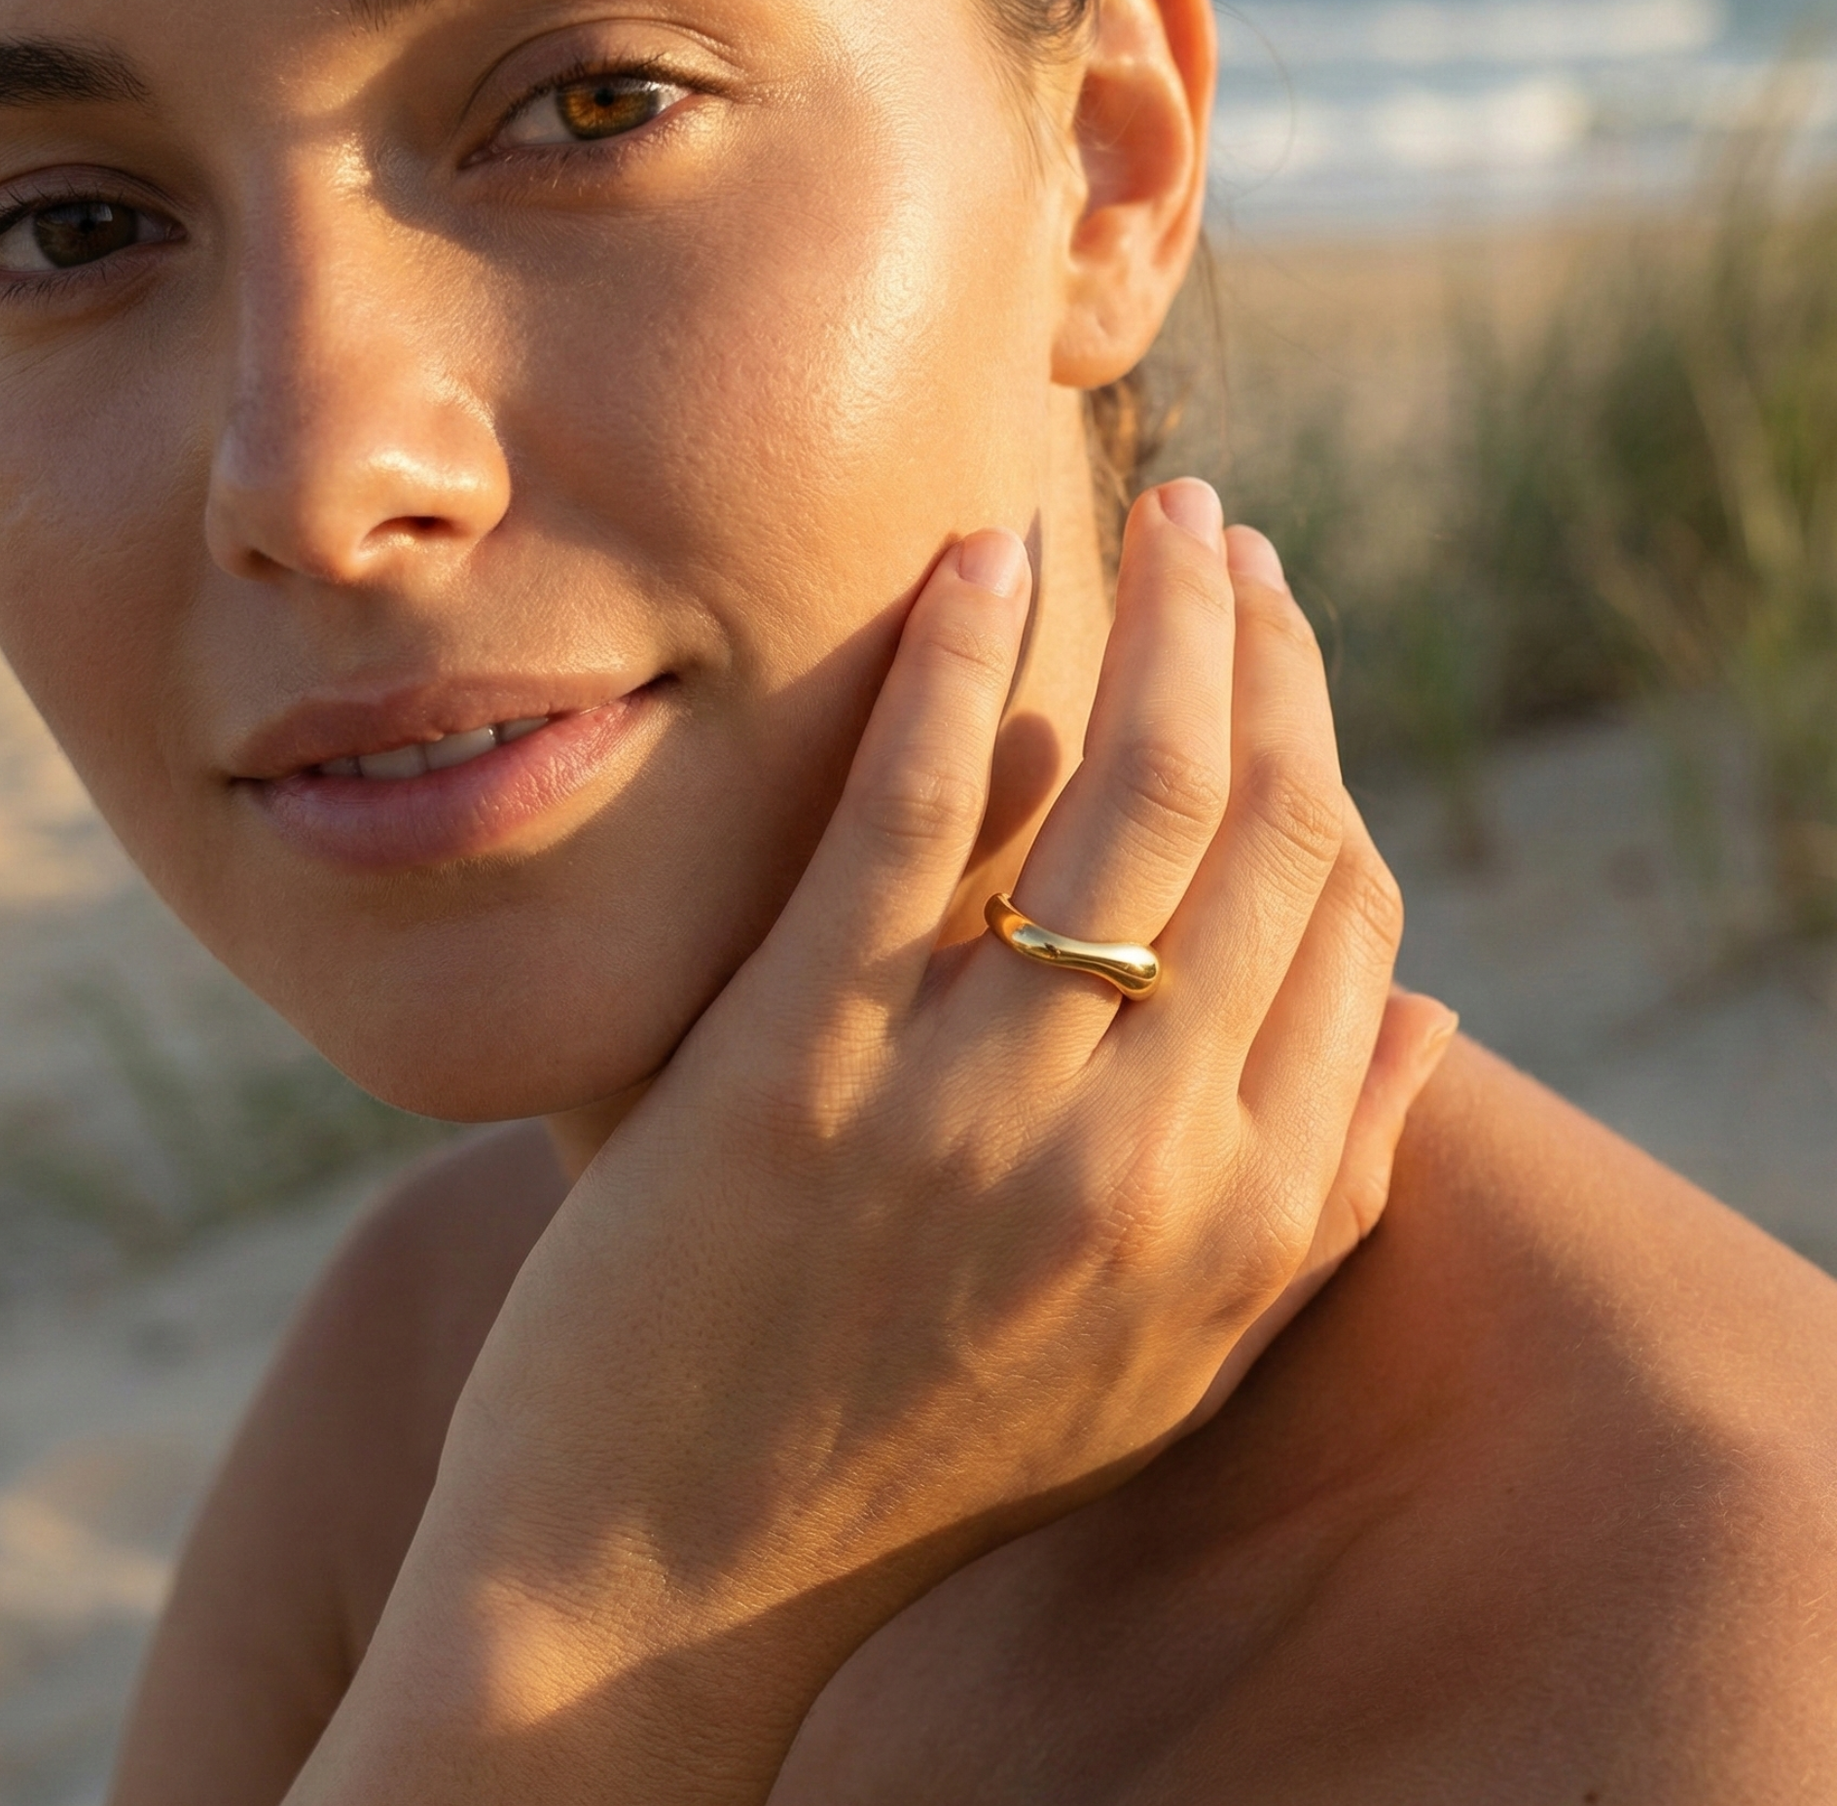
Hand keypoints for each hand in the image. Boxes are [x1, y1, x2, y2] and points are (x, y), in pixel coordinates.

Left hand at [289, 482, 1446, 1804]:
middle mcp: (1141, 1156)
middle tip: (1228, 537)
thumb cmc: (917, 1461)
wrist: (663, 1583)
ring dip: (1164, 619)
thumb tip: (1436, 1012)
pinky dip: (958, 667)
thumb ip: (1323, 1201)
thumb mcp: (1166, 1369)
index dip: (1326, 751)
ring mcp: (966, 1107)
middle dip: (1265, 647)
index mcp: (1245, 1221)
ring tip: (1159, 516)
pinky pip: (907, 819)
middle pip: (1262, 826)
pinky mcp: (792, 1069)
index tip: (1283, 653)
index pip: (1347, 917)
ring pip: (1126, 795)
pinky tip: (983, 562)